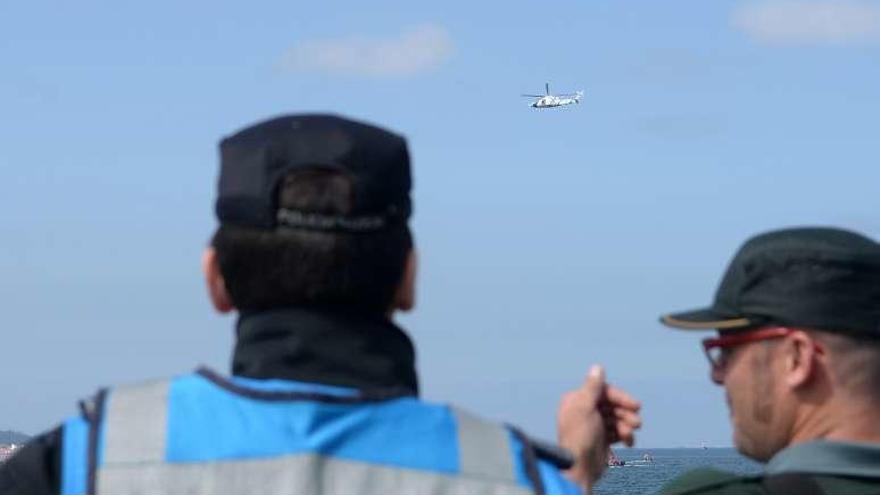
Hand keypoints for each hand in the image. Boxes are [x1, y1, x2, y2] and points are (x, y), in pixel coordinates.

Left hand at [557, 365, 641, 492]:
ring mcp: (593, 425)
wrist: (580, 468)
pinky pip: (617, 432)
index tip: (636, 405)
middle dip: (626, 413)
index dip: (620, 397)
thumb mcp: (585, 408)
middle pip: (611, 405)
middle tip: (637, 423)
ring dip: (626, 425)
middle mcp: (584, 410)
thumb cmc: (580, 436)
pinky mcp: (601, 439)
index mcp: (576, 400)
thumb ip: (592, 387)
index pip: (603, 391)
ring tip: (630, 434)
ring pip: (616, 419)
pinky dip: (624, 435)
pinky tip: (628, 442)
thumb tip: (597, 367)